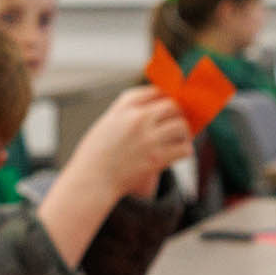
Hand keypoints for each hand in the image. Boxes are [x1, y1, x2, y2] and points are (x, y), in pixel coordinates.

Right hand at [71, 88, 190, 201]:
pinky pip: (183, 148)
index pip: (151, 92)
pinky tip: (177, 153)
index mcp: (122, 110)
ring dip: (183, 132)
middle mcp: (136, 120)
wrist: (91, 182)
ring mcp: (148, 138)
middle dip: (175, 114)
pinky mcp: (157, 158)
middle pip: (170, 105)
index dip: (161, 97)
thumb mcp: (102, 126)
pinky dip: (184, 150)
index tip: (164, 104)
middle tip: (174, 122)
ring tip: (178, 139)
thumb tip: (146, 112)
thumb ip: (122, 115)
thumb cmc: (93, 158)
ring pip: (180, 125)